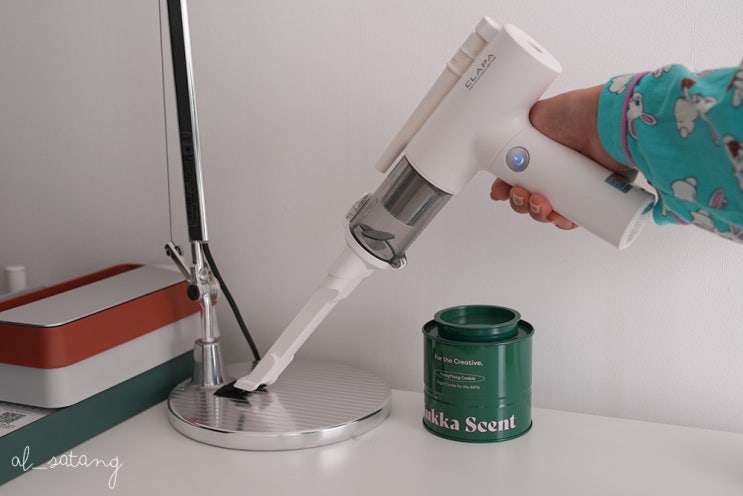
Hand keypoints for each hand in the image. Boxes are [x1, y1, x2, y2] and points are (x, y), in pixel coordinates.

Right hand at [490, 85, 633, 229]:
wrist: (605, 120)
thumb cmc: (575, 111)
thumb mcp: (535, 116)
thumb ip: (512, 127)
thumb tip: (496, 138)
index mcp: (541, 154)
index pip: (518, 178)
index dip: (506, 189)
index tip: (499, 192)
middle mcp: (558, 169)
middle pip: (530, 197)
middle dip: (520, 202)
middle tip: (521, 194)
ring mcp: (576, 183)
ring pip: (550, 210)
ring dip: (537, 212)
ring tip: (539, 204)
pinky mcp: (596, 194)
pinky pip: (576, 216)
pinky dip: (563, 221)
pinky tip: (558, 218)